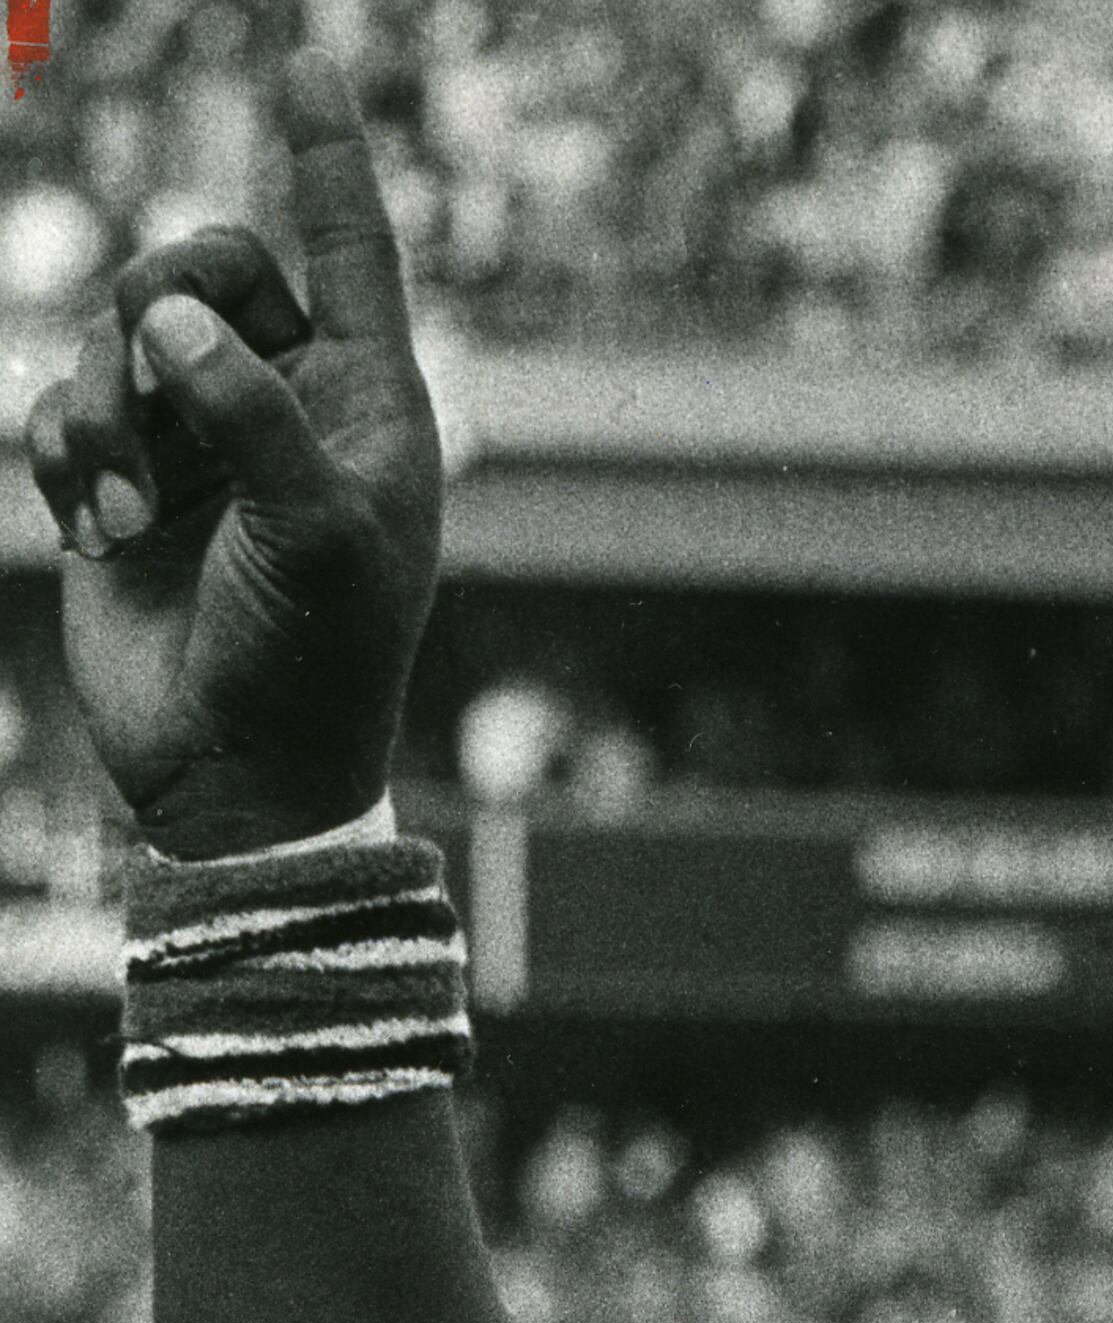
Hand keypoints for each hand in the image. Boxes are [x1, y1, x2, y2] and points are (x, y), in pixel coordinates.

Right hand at [24, 53, 440, 856]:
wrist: (239, 780)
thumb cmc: (314, 668)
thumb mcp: (312, 538)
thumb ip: (248, 414)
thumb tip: (170, 317)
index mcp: (367, 412)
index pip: (348, 256)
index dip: (327, 161)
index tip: (313, 63)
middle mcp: (286, 409)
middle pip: (207, 262)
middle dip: (162, 294)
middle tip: (149, 359)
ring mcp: (203, 442)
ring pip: (124, 331)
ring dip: (103, 399)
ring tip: (120, 501)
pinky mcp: (126, 482)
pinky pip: (68, 404)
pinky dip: (65, 451)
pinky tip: (87, 527)